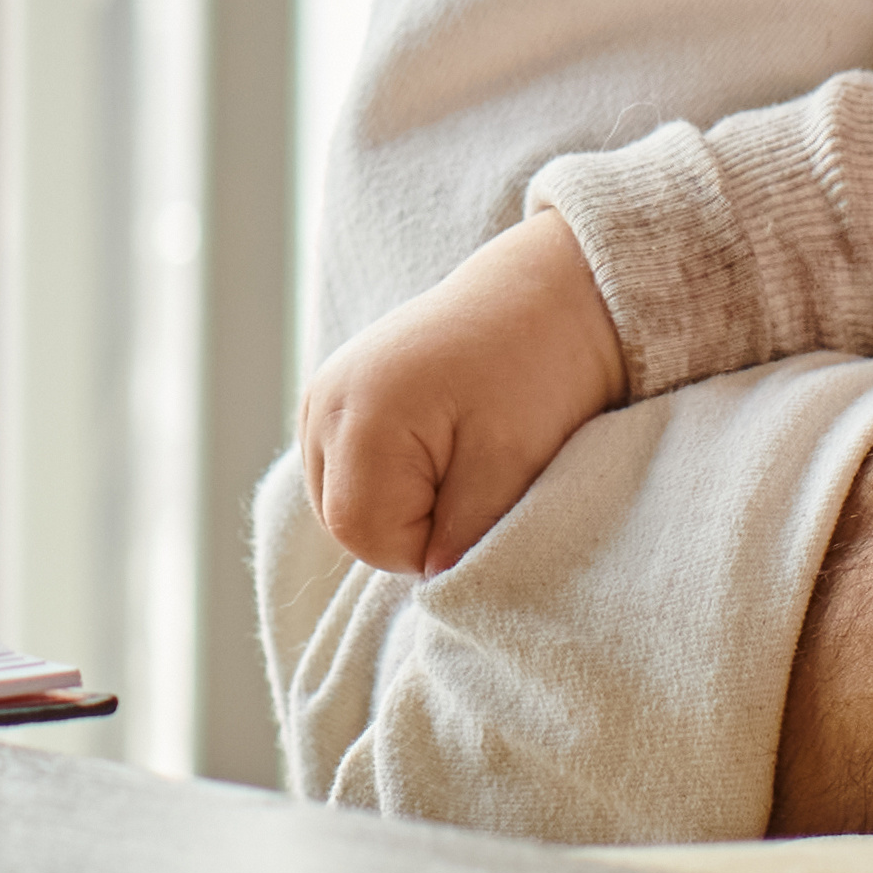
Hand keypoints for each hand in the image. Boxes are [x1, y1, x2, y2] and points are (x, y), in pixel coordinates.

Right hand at [299, 214, 626, 576]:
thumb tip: (435, 579)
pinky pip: (348, 469)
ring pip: (343, 499)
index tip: (481, 507)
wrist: (550, 293)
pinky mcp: (336, 394)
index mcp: (359, 418)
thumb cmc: (537, 370)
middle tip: (475, 484)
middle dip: (411, 525)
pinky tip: (436, 447)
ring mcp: (323, 396)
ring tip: (458, 460)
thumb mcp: (512, 462)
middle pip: (345, 522)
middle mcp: (324, 404)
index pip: (365, 536)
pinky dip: (391, 476)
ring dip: (400, 502)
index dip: (426, 546)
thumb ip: (465, 534)